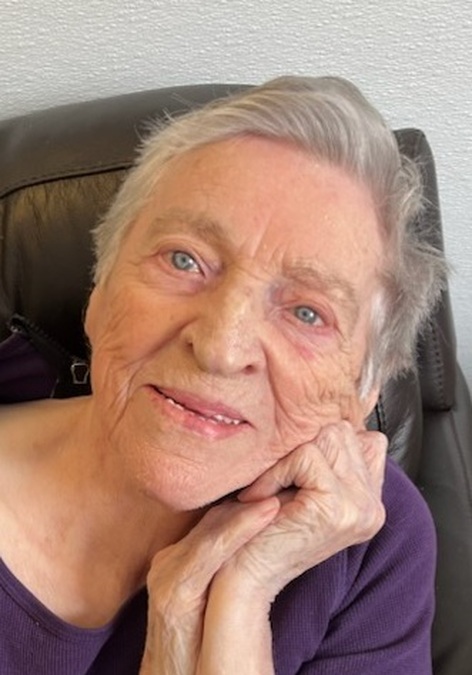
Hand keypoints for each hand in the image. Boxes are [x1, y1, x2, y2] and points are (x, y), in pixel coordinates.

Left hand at [139, 422, 386, 673]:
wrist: (244, 578)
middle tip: (277, 482)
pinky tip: (263, 499)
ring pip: (325, 438)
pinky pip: (306, 457)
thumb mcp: (302, 489)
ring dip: (286, 459)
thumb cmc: (262, 528)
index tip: (295, 472)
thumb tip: (334, 416)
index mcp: (369, 503)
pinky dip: (276, 472)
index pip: (366, 439)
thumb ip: (328, 459)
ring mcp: (358, 508)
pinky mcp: (336, 508)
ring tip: (270, 490)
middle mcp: (371, 507)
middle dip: (302, 448)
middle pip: (342, 431)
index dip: (323, 444)